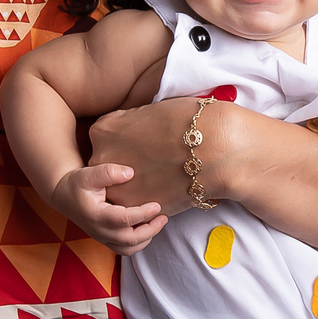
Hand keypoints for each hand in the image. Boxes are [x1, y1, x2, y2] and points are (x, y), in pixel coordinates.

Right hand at [53, 163, 166, 255]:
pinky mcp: (105, 240)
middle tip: (164, 217)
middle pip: (129, 239)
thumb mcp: (89, 173)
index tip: (157, 205)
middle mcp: (99, 231)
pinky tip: (148, 229)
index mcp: (96, 215)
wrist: (63, 196)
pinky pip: (125, 249)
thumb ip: (109, 172)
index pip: (123, 219)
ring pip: (128, 249)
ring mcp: (102, 238)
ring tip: (158, 223)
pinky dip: (139, 243)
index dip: (143, 214)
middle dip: (150, 230)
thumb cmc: (77, 183)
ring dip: (146, 238)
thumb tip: (130, 173)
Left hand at [89, 98, 217, 217]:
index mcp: (103, 130)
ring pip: (120, 188)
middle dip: (130, 163)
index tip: (147, 140)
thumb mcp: (152, 110)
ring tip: (163, 176)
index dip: (131, 139)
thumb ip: (133, 123)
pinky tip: (167, 188)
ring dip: (137, 184)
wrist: (216, 148)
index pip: (109, 137)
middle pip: (110, 164)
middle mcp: (101, 158)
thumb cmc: (190, 123)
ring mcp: (115, 187)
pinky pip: (137, 205)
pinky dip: (149, 199)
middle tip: (156, 160)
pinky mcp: (134, 208)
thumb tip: (136, 130)